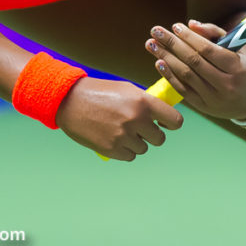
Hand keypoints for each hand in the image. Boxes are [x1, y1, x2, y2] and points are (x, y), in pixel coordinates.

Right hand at [55, 77, 183, 160]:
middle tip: (139, 127)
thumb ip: (147, 102)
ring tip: (120, 130)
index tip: (166, 124)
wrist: (70, 101)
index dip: (172, 123)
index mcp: (143, 102)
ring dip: (136, 142)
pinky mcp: (112, 149)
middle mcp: (136, 119)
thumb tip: (164, 115)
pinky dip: (124, 150)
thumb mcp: (127, 89)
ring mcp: (124, 136)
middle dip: (152, 134)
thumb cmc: (100, 92)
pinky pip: (129, 156)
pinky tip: (113, 137)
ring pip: (143, 149)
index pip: (175, 121)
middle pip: (160, 139)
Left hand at [145, 20, 245, 120]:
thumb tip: (191, 24)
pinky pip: (183, 90)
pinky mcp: (203, 107)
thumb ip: (213, 33)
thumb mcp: (235, 47)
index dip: (190, 37)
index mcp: (237, 67)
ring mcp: (214, 98)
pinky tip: (158, 63)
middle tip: (155, 31)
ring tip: (151, 44)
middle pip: (194, 61)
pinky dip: (169, 76)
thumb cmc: (241, 67)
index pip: (208, 50)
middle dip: (172, 44)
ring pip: (186, 75)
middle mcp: (226, 85)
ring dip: (165, 58)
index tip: (175, 26)